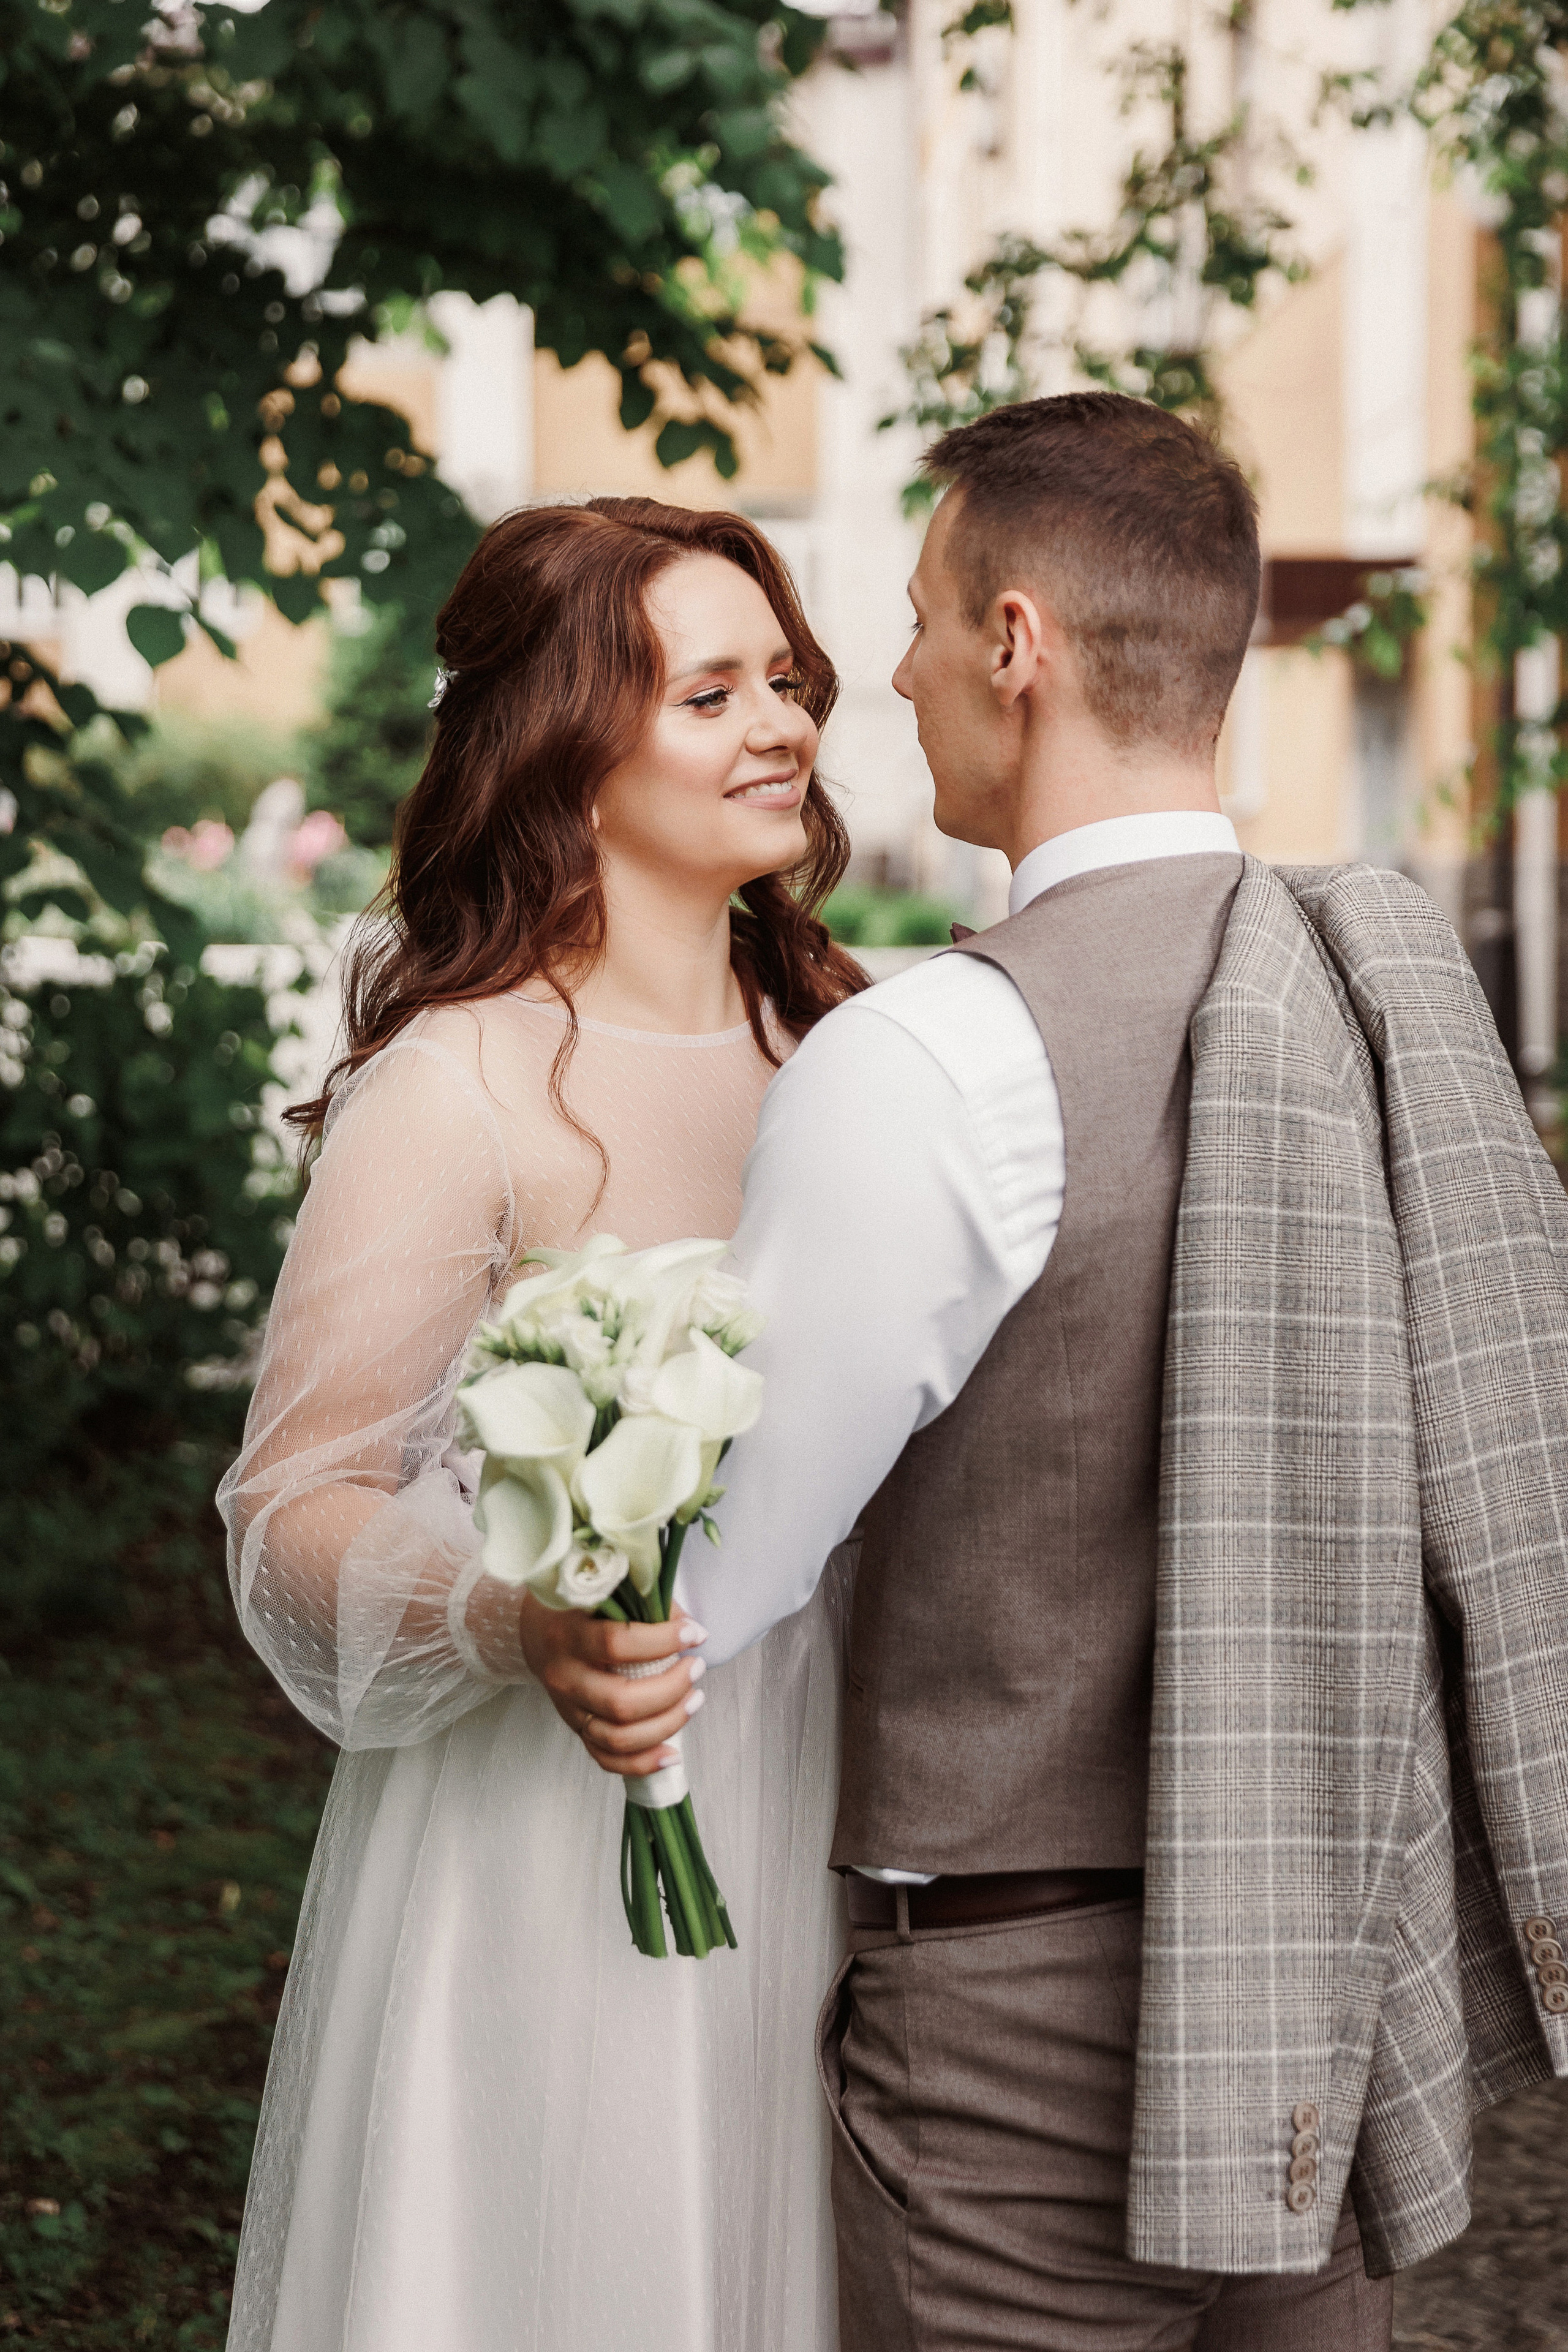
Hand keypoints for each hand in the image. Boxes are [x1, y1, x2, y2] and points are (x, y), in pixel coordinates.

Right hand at [519, 1594, 706, 1778]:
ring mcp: (568, 1709)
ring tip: (694, 1700)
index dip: (662, 1641)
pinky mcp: (576, 1729)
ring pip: (618, 1736)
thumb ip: (646, 1607)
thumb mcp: (604, 1594)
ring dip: (666, 1724)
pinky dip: (642, 1763)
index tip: (695, 1633)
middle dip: (671, 1689)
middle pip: (620, 1701)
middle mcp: (564, 1677)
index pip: (616, 1644)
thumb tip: (693, 1631)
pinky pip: (606, 1758)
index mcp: (568, 1634)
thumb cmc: (579, 1608)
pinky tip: (672, 1753)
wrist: (536, 1631)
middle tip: (696, 1668)